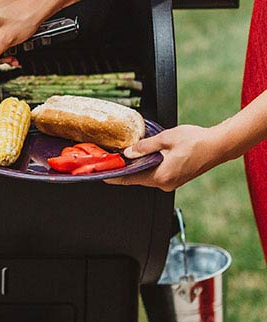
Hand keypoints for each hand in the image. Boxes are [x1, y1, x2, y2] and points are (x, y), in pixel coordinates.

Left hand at [104, 124, 226, 190]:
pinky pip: (156, 174)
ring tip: (124, 159)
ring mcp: (172, 182)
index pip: (131, 179)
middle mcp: (166, 183)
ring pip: (147, 176)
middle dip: (124, 171)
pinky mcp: (176, 178)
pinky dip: (147, 167)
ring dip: (136, 168)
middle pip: (138, 179)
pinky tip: (142, 158)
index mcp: (162, 176)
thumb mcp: (166, 138)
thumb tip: (129, 152)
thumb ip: (145, 146)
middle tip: (110, 163)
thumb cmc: (197, 141)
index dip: (115, 177)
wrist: (220, 145)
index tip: (102, 177)